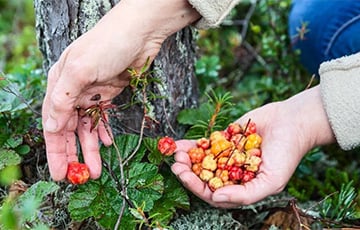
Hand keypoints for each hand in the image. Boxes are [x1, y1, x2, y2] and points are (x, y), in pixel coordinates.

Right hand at [42, 0, 200, 180]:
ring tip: (97, 169)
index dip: (55, 150)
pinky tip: (107, 143)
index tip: (60, 172)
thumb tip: (52, 127)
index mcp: (59, 84)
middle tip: (79, 177)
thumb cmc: (108, 44)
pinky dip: (104, 132)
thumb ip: (62, 99)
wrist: (141, 31)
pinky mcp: (111, 93)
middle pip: (70, 129)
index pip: (53, 124)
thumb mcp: (80, 69)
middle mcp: (74, 90)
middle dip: (73, 154)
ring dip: (91, 148)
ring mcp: (93, 92)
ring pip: (88, 127)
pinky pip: (103, 118)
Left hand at [171, 86, 334, 207]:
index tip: (184, 176)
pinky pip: (205, 144)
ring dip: (187, 159)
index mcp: (241, 188)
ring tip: (176, 154)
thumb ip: (245, 194)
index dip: (197, 187)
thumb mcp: (271, 181)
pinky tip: (178, 144)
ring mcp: (227, 156)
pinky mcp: (225, 139)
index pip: (214, 194)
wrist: (292, 122)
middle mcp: (232, 174)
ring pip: (202, 161)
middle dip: (188, 173)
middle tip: (176, 166)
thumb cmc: (286, 155)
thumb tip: (216, 199)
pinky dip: (191, 145)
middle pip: (204, 178)